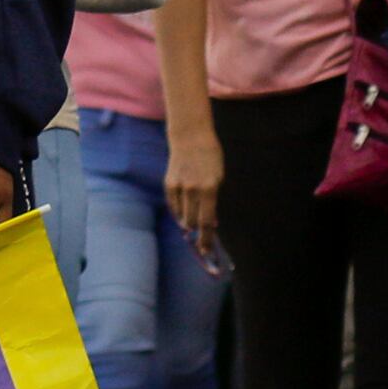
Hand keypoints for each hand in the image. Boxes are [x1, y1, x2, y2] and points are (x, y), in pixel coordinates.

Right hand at [163, 121, 224, 272]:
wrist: (191, 137)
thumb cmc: (210, 157)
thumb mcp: (218, 177)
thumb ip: (213, 201)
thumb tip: (210, 223)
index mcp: (210, 188)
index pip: (207, 221)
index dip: (207, 239)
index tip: (206, 251)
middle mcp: (193, 189)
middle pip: (193, 222)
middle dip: (198, 236)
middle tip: (201, 245)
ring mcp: (179, 187)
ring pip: (182, 217)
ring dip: (188, 224)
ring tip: (192, 226)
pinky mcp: (168, 184)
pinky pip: (173, 206)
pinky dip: (178, 213)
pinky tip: (183, 214)